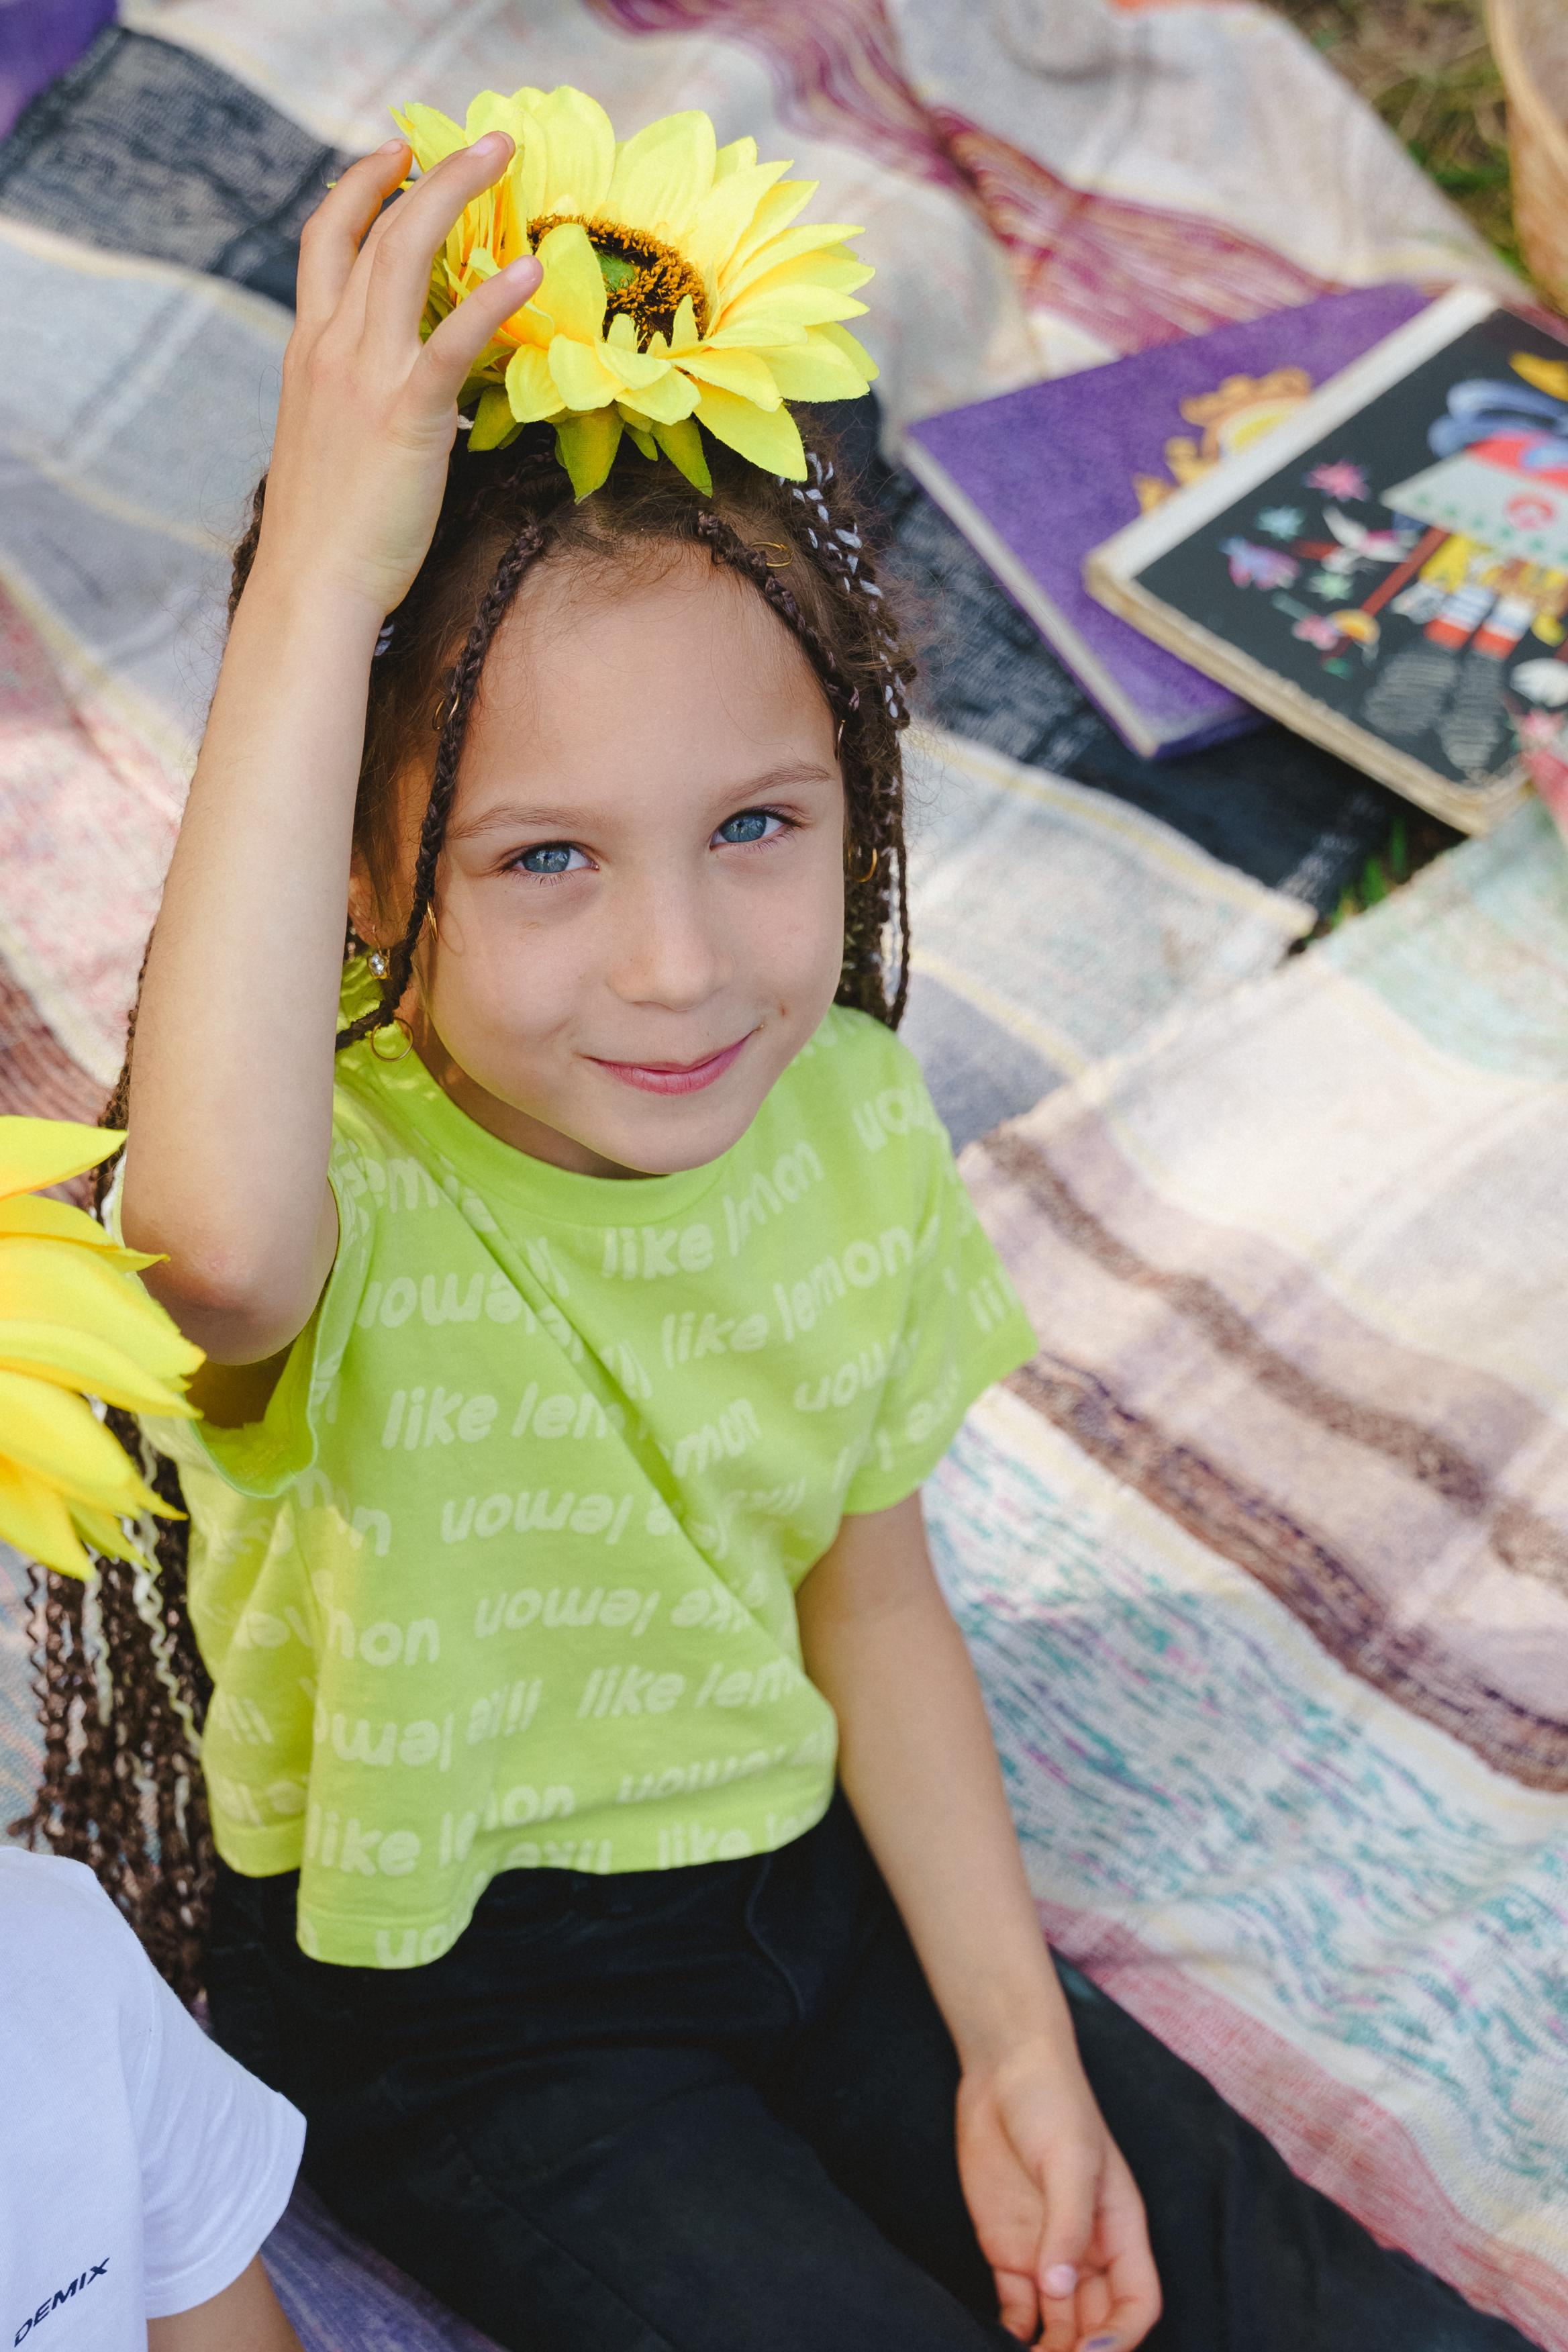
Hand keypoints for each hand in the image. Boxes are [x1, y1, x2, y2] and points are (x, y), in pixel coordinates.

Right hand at [252, 133, 543, 622]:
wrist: (311, 587)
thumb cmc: (330, 535)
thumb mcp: (334, 445)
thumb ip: (363, 402)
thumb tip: (414, 398)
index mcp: (309, 353)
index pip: (326, 243)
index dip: (359, 188)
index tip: (395, 154)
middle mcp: (330, 349)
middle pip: (374, 230)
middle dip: (427, 172)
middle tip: (482, 142)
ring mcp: (364, 377)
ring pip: (405, 254)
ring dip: (457, 195)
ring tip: (504, 159)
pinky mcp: (405, 415)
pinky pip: (451, 339)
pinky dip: (491, 297)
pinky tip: (529, 269)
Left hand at [957, 2040, 1160, 2349]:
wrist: (1002, 2068)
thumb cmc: (1053, 2102)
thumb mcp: (1070, 2159)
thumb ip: (1067, 2225)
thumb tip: (1058, 2289)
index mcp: (1120, 2230)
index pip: (1137, 2300)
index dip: (1123, 2334)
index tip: (1092, 2351)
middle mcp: (1087, 2251)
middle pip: (1097, 2322)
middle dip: (1083, 2350)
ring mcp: (1047, 2253)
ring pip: (1058, 2322)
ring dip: (1049, 2349)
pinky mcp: (1007, 2250)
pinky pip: (1018, 2306)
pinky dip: (1015, 2330)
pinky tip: (1005, 2341)